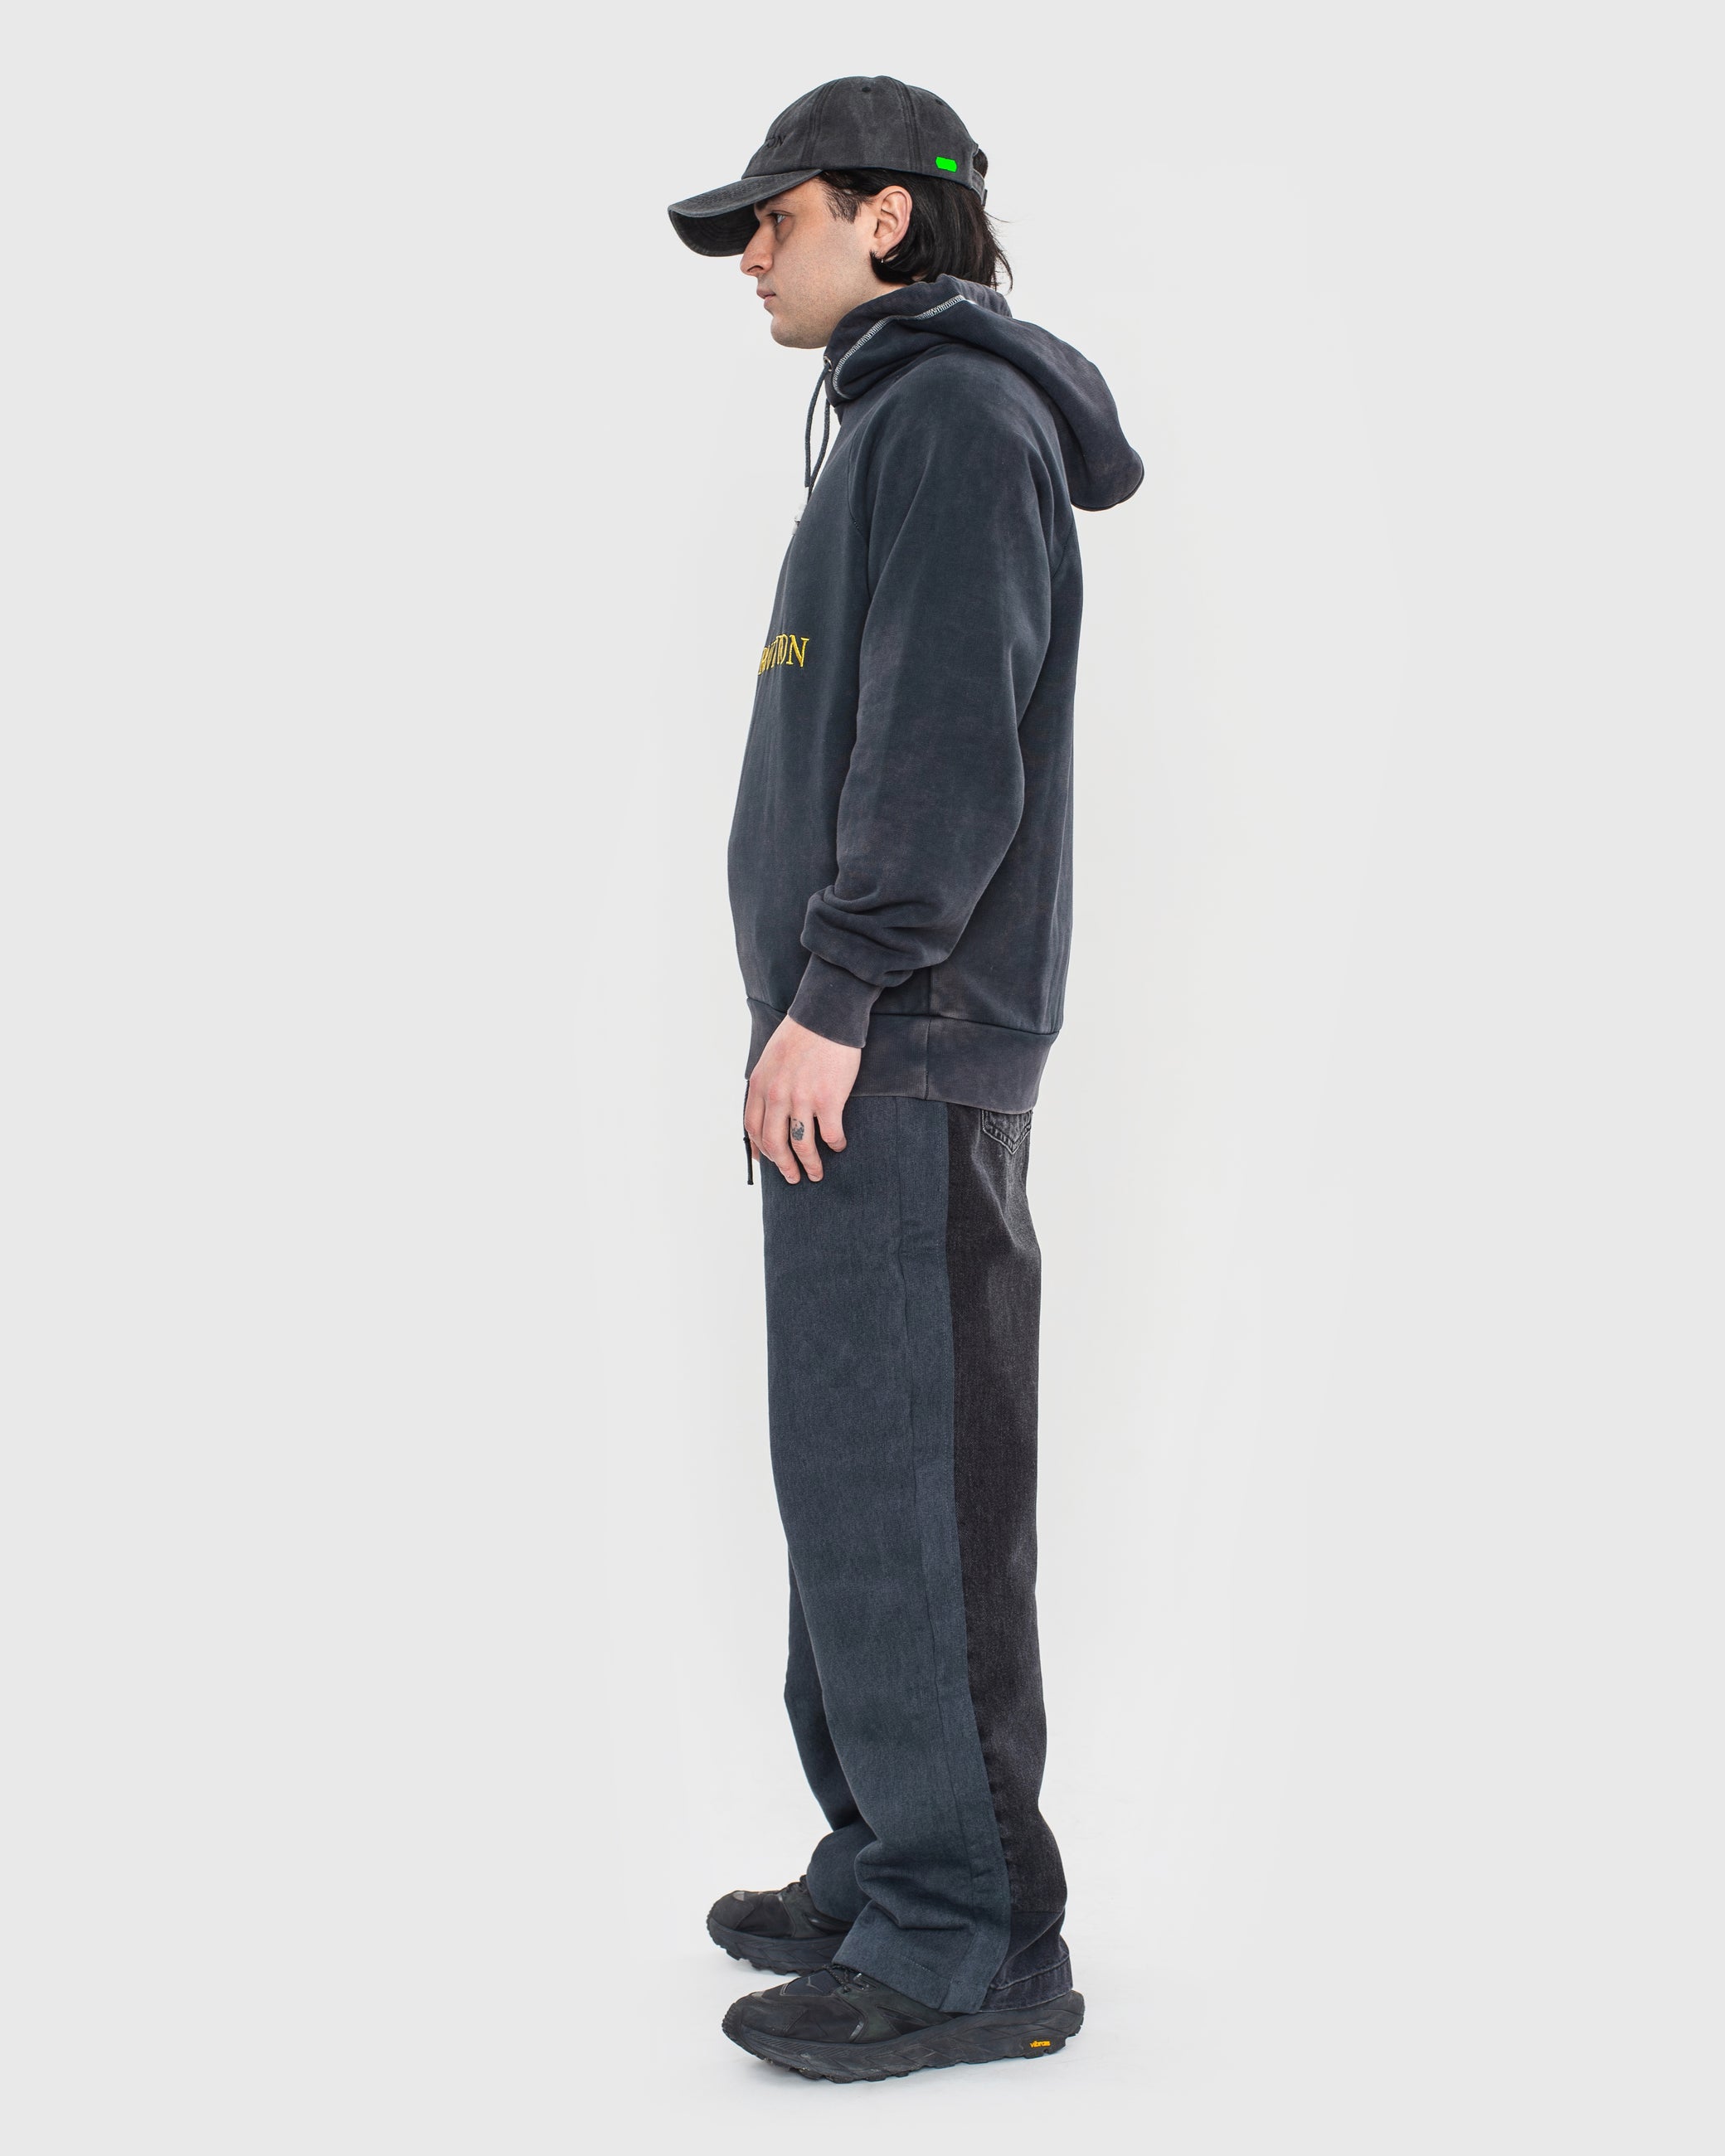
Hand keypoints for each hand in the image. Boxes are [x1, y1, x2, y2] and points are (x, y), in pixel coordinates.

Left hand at [744, 1016, 860, 1183]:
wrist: (826, 1015)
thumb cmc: (801, 1035)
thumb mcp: (770, 1059)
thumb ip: (766, 1085)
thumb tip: (765, 1111)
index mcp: (760, 1085)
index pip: (753, 1127)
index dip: (760, 1149)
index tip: (768, 1162)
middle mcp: (777, 1095)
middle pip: (774, 1143)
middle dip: (784, 1166)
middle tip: (793, 1177)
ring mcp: (802, 1099)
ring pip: (801, 1145)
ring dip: (810, 1164)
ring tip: (816, 1173)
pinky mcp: (828, 1099)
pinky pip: (830, 1134)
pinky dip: (835, 1144)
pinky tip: (838, 1145)